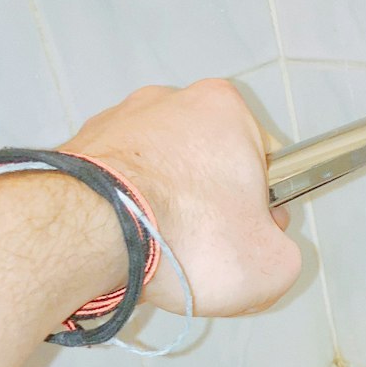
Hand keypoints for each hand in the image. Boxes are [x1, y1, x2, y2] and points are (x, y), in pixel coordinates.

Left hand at [64, 79, 301, 317]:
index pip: (264, 164)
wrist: (95, 236)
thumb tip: (265, 254)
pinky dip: (129, 214)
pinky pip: (120, 186)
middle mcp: (170, 100)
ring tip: (163, 254)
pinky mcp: (82, 147)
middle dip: (210, 208)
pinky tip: (131, 245)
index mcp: (226, 108)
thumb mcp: (274, 266)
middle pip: (209, 167)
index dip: (263, 211)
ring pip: (162, 176)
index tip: (250, 238)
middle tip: (206, 253)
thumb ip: (284, 254)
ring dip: (167, 211)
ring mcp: (120, 119)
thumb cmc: (186, 236)